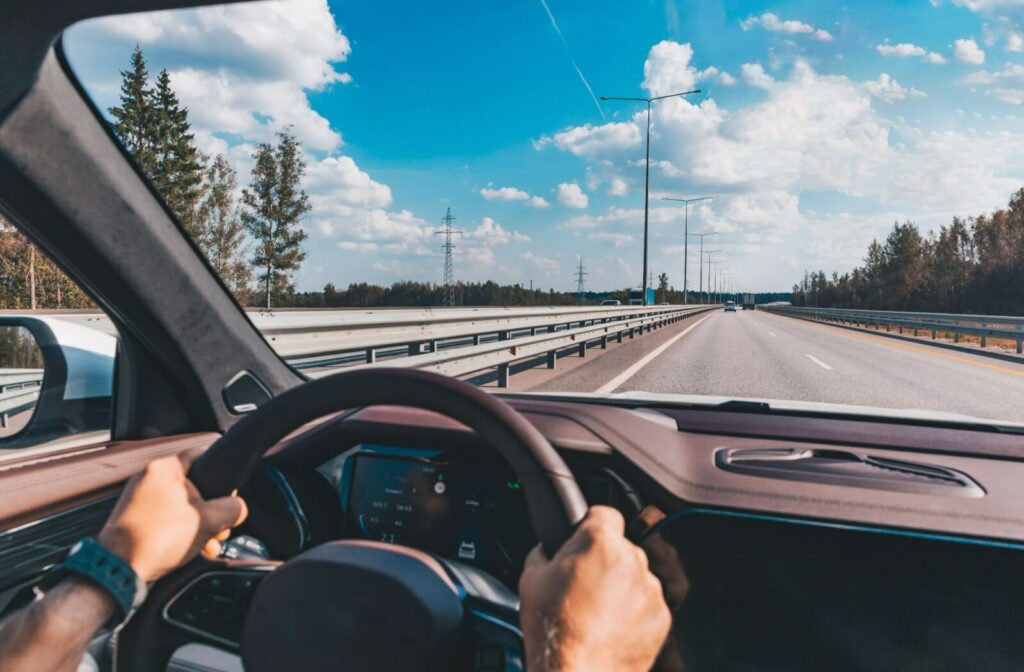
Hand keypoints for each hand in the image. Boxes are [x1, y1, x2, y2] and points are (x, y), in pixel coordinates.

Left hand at [97, 449, 247, 582]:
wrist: (118, 570)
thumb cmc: (157, 539)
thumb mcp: (208, 521)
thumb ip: (232, 509)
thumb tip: (239, 508)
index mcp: (164, 468)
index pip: (202, 456)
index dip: (222, 475)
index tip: (230, 492)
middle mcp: (148, 479)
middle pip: (195, 487)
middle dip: (212, 511)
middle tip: (220, 527)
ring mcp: (139, 500)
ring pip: (182, 506)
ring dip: (200, 525)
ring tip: (208, 544)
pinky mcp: (134, 520)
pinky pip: (167, 519)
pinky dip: (182, 532)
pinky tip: (193, 550)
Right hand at [518, 506, 670, 671]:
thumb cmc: (553, 629)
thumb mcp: (531, 578)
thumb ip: (545, 552)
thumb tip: (549, 548)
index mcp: (599, 542)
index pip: (604, 513)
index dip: (591, 526)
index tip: (584, 541)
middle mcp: (632, 560)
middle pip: (620, 547)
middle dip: (604, 560)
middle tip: (582, 585)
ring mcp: (651, 589)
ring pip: (636, 576)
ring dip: (621, 587)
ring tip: (596, 612)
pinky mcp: (662, 617)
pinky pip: (647, 604)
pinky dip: (634, 612)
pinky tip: (610, 628)